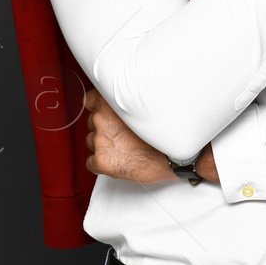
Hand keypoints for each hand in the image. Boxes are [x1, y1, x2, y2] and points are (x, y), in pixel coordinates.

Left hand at [84, 87, 216, 184]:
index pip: (91, 101)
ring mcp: (100, 140)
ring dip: (104, 145)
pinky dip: (102, 163)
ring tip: (124, 148)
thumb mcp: (147, 104)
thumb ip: (129, 102)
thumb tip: (123, 101)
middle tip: (123, 134)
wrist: (174, 155)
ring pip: (92, 142)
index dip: (100, 109)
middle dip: (104, 128)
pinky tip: (118, 161)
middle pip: (92, 123)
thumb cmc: (165, 131)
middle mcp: (102, 119)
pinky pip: (91, 163)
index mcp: (111, 101)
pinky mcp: (101, 160)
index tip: (107, 115)